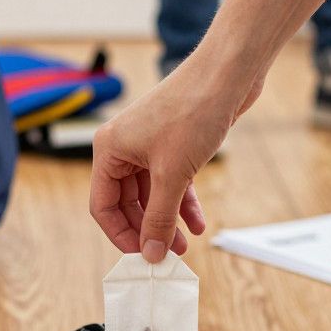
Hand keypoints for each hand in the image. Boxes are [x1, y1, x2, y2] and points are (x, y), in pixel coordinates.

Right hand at [90, 57, 263, 261]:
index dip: (121, 234)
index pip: (103, 206)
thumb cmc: (193, 112)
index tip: (143, 256)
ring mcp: (148, 146)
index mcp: (109, 150)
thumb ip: (158, 218)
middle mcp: (124, 148)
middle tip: (167, 255)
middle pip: (127, 203)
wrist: (227, 75)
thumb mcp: (172, 175)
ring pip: (152, 195)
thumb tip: (150, 253)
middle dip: (148, 230)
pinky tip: (197, 222)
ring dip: (167, 220)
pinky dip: (183, 203)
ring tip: (185, 245)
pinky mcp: (173, 144)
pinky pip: (171, 183)